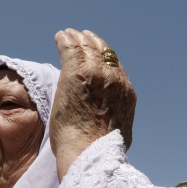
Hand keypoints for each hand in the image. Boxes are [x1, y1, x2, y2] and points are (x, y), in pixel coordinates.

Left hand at [50, 29, 135, 179]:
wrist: (89, 153)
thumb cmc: (98, 152)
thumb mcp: (118, 133)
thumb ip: (116, 120)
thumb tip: (113, 124)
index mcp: (126, 93)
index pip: (116, 67)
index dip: (104, 57)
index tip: (95, 54)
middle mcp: (114, 79)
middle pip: (103, 52)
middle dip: (92, 43)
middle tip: (81, 37)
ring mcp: (96, 73)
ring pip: (86, 46)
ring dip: (77, 38)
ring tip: (68, 34)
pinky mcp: (75, 72)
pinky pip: (70, 48)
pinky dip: (64, 40)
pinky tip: (59, 37)